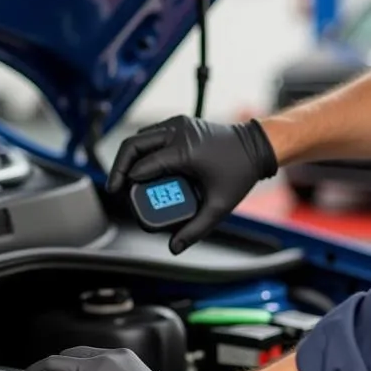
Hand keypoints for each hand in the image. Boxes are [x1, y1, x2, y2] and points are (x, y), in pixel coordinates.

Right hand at [107, 116, 277, 252]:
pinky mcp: (179, 123)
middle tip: (114, 187)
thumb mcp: (218, 206)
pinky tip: (138, 165)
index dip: (130, 182)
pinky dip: (140, 149)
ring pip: (138, 137)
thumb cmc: (239, 172)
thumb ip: (195, 229)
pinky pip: (150, 134)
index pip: (144, 166)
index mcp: (185, 151)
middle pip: (133, 145)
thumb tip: (174, 247)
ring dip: (128, 157)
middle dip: (119, 167)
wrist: (256, 146)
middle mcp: (178, 132)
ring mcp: (178, 124)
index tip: (125, 197)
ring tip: (124, 179)